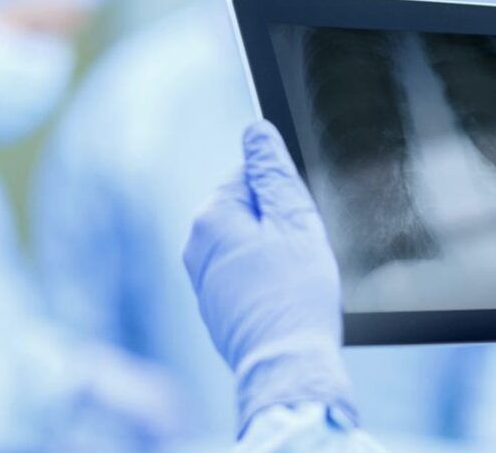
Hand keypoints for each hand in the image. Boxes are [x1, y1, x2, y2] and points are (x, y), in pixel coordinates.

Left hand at [183, 120, 353, 434]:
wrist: (287, 364)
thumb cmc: (296, 295)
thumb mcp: (293, 219)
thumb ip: (272, 171)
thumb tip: (254, 131)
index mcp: (212, 216)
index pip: (251, 175)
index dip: (284, 195)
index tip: (297, 223)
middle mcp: (196, 245)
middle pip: (248, 210)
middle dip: (278, 225)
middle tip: (300, 254)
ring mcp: (202, 280)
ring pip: (248, 244)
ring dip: (273, 254)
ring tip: (292, 281)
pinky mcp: (215, 307)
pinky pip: (245, 275)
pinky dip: (266, 281)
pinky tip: (283, 300)